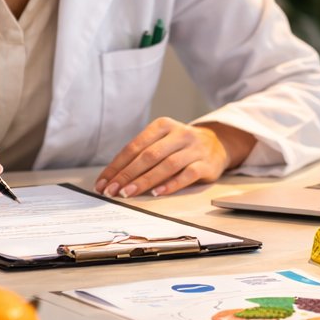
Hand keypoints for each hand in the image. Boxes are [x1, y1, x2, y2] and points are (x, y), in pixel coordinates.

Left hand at [94, 119, 254, 197]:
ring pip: (166, 165)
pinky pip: (187, 174)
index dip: (117, 166)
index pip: (134, 147)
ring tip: (128, 193)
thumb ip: (142, 155)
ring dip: (145, 181)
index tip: (103, 182)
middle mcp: (179, 134)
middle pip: (148, 156)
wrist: (216, 145)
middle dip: (126, 175)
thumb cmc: (180, 146)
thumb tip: (114, 178)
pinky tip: (157, 193)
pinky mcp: (206, 163)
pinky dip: (171, 184)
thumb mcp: (162, 142)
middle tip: (112, 190)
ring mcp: (194, 148)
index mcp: (163, 125)